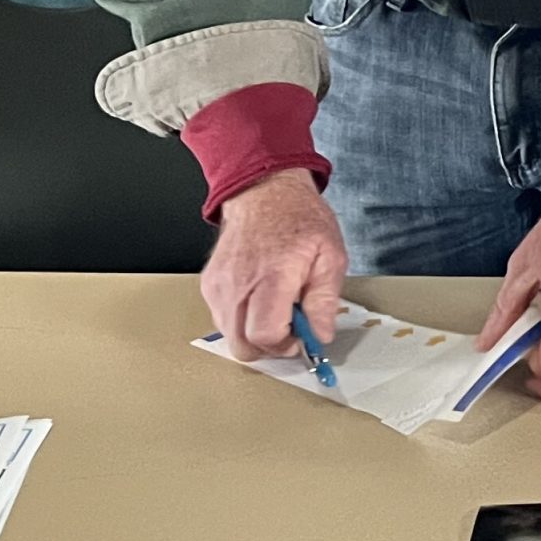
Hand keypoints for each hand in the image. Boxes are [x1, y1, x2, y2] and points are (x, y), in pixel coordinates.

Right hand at [204, 167, 347, 361]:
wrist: (264, 192)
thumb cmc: (300, 219)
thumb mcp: (331, 256)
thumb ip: (325, 300)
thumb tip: (321, 335)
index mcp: (271, 278)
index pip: (264, 335)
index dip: (285, 346)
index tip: (302, 337)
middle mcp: (237, 285)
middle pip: (242, 346)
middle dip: (269, 348)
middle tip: (290, 330)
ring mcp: (218, 286)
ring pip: (230, 336)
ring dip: (254, 334)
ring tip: (278, 309)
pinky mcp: (209, 285)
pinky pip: (222, 319)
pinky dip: (242, 320)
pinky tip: (261, 300)